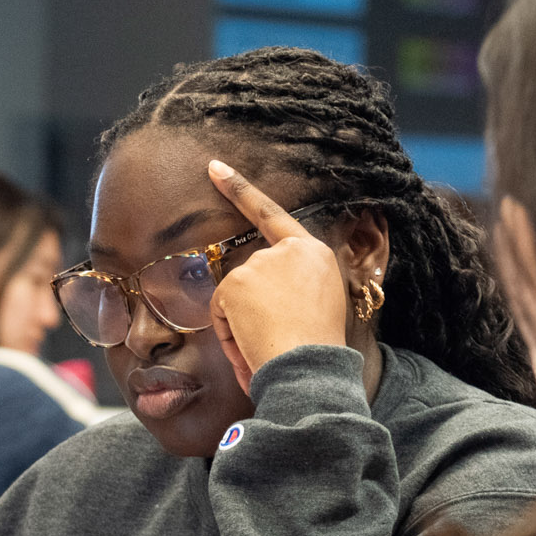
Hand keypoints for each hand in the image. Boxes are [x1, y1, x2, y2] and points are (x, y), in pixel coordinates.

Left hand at [205, 158, 349, 392]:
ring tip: (271, 342)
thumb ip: (294, 288)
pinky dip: (229, 333)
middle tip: (278, 336)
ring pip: (233, 296)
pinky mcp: (237, 282)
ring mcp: (260, 263)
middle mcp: (288, 251)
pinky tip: (254, 340)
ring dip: (242, 324)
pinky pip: (219, 312)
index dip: (241, 190)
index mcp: (314, 253)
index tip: (215, 168)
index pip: (272, 214)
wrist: (311, 368)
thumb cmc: (317, 350)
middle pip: (249, 275)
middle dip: (251, 308)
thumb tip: (264, 301)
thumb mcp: (320, 306)